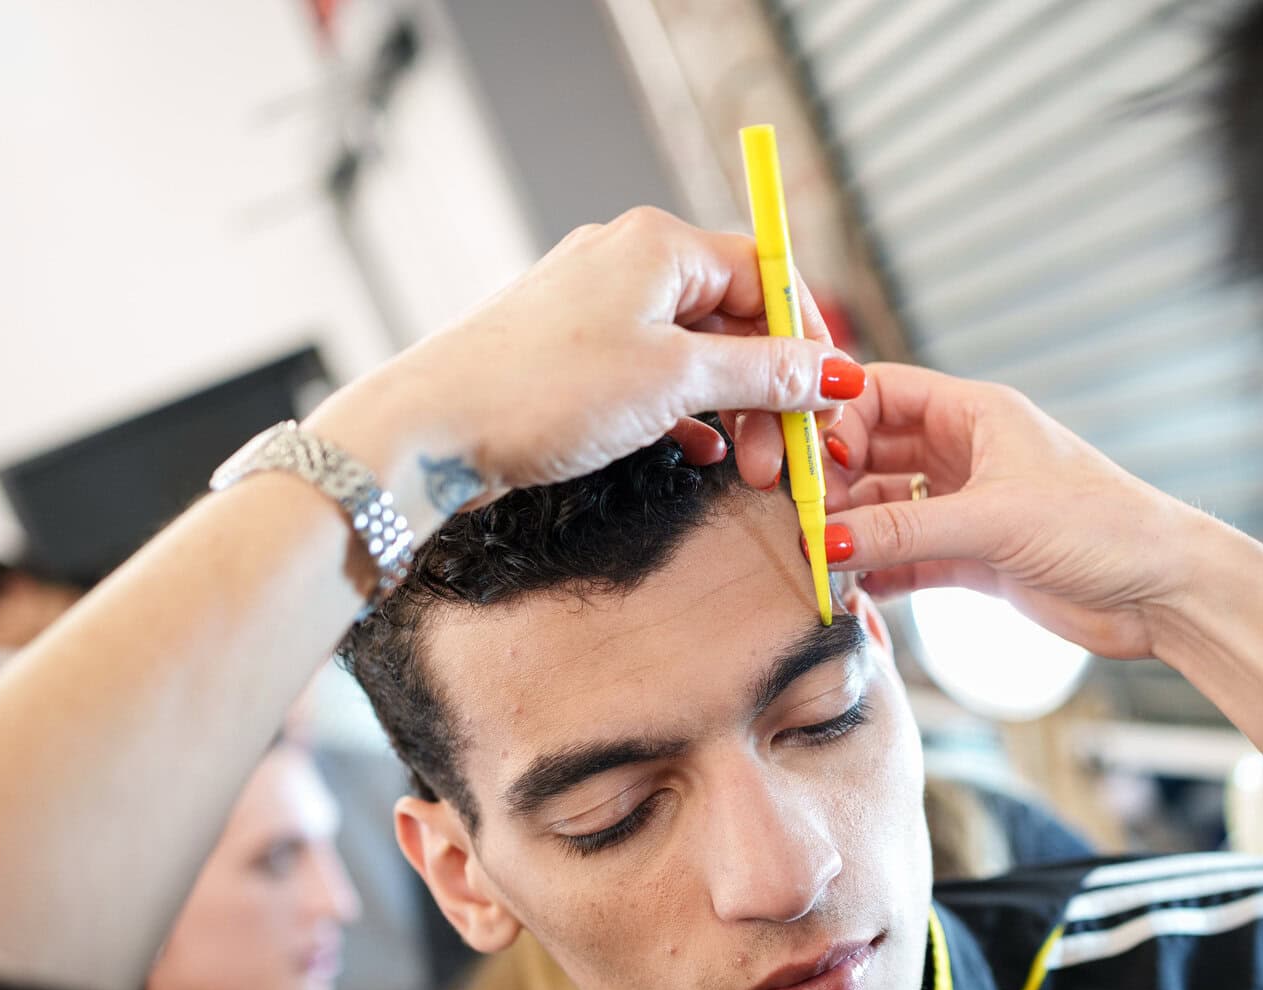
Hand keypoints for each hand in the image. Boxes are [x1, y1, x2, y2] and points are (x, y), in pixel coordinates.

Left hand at [303, 207, 858, 517]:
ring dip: (735, 411)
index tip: (831, 399)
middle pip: (735, 318)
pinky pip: (654, 377)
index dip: (808, 339)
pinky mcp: (572, 354)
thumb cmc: (542, 391)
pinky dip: (688, 415)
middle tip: (792, 457)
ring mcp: (596, 308)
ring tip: (752, 471)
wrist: (430, 431)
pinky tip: (704, 454)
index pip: (767, 275)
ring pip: (696, 353)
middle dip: (773, 390)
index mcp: (660, 245)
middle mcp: (628, 262)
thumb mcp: (674, 380)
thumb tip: (832, 370)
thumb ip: (762, 373)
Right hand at [822, 364, 1187, 660]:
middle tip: (800, 521)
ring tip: (819, 565)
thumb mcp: (994, 520)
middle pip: (869, 452)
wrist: (1164, 592)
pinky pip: (905, 558)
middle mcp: (965, 453)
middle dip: (830, 484)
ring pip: (883, 509)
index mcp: (975, 413)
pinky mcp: (973, 558)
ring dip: (850, 534)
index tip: (808, 466)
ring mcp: (966, 506)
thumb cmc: (1104, 527)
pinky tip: (850, 593)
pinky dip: (876, 573)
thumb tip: (823, 542)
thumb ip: (904, 531)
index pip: (878, 392)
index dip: (834, 421)